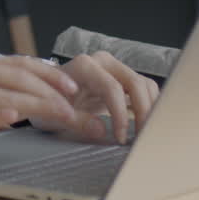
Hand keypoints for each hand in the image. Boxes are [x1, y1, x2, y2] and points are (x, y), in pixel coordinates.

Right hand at [0, 56, 80, 138]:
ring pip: (3, 94)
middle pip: (18, 78)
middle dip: (52, 92)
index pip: (18, 64)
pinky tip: (12, 118)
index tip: (71, 86)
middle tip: (75, 108)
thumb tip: (16, 100)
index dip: (47, 73)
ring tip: (60, 116)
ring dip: (36, 106)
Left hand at [28, 51, 160, 144]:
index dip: (120, 115)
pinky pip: (145, 88)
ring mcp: (115, 68)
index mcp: (84, 66)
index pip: (112, 88)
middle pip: (135, 83)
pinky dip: (150, 105)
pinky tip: (146, 123)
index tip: (121, 137)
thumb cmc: (50, 103)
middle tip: (142, 137)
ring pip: (144, 84)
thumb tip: (103, 131)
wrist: (48, 95)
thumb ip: (77, 121)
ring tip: (145, 133)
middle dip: (143, 112)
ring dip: (150, 109)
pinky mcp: (123, 78)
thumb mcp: (56, 115)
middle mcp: (102, 62)